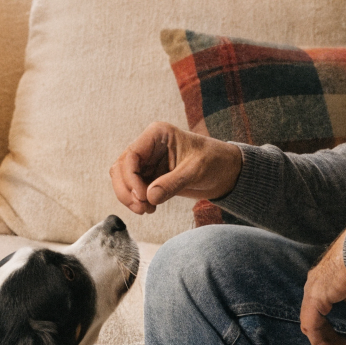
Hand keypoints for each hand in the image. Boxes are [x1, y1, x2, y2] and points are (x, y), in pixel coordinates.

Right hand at [110, 123, 242, 214]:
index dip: (130, 178)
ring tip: (147, 210)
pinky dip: (136, 201)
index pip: (131, 155)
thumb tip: (149, 197)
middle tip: (142, 208)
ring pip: (123, 179)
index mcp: (157, 134)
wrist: (225, 172)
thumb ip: (172, 183)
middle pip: (121, 168)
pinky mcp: (150, 176)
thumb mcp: (196, 171)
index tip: (143, 197)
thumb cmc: (214, 162)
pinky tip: (151, 208)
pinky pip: (132, 188)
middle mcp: (148, 146)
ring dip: (129, 197)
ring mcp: (147, 161)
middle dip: (127, 190)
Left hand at [300, 229, 345, 344]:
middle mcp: (312, 286)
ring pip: (310, 326)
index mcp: (320, 281)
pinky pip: (312, 326)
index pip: (317, 310)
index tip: (340, 342)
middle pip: (312, 320)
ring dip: (324, 343)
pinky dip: (321, 341)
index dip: (327, 328)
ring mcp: (311, 292)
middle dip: (326, 339)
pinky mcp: (315, 299)